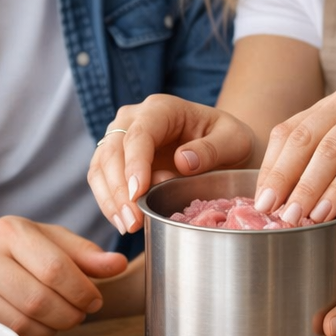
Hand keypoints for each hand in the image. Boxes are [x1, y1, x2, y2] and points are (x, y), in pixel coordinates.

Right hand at [0, 217, 127, 335]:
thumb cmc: (12, 252)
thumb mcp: (49, 242)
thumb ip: (84, 254)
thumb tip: (117, 264)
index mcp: (10, 230)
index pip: (54, 268)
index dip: (81, 291)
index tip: (95, 300)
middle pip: (39, 299)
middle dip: (69, 314)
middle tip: (80, 314)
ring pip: (22, 322)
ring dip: (53, 328)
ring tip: (61, 320)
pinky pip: (6, 333)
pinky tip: (39, 326)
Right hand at [87, 94, 259, 234]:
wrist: (223, 147)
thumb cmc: (229, 141)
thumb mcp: (234, 141)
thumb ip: (212, 149)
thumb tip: (183, 161)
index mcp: (162, 108)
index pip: (139, 133)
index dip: (135, 163)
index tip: (139, 193)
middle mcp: (134, 119)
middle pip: (113, 150)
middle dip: (119, 188)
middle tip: (133, 221)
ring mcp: (121, 138)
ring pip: (101, 166)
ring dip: (110, 199)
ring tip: (128, 226)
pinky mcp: (117, 160)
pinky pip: (102, 180)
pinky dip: (108, 202)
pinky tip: (122, 222)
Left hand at [255, 86, 335, 224]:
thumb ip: (318, 164)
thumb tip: (279, 203)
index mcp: (334, 103)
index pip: (291, 132)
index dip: (274, 168)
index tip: (261, 203)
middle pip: (315, 142)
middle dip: (294, 182)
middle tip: (282, 215)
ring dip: (326, 189)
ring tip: (312, 218)